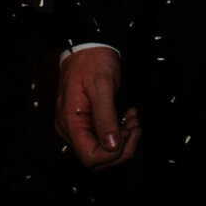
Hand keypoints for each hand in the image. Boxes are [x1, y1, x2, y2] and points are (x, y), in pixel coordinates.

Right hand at [55, 46, 142, 170]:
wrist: (88, 46)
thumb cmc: (93, 61)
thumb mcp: (102, 85)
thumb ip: (106, 115)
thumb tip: (111, 146)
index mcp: (71, 123)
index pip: (90, 158)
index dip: (113, 154)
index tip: (128, 132)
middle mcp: (70, 129)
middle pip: (96, 158)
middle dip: (121, 147)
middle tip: (135, 125)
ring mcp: (76, 126)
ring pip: (101, 150)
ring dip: (122, 139)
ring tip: (133, 119)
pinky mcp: (84, 121)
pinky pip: (101, 137)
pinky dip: (118, 131)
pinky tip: (127, 116)